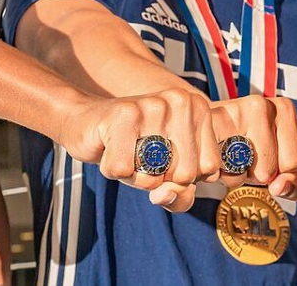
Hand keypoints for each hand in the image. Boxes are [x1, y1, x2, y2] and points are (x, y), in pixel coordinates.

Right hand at [56, 89, 218, 212]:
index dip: (184, 179)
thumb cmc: (132, 149)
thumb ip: (180, 195)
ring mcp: (153, 105)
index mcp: (200, 109)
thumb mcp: (166, 173)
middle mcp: (181, 101)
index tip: (167, 161)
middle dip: (159, 180)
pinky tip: (110, 149)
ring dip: (134, 176)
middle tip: (143, 158)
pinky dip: (112, 170)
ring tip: (127, 152)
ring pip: (154, 176)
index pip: (210, 169)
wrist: (86, 123)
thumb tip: (164, 195)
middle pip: (185, 175)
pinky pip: (124, 170)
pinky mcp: (123, 114)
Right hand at [208, 94, 296, 201]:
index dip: (279, 170)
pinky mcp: (207, 127)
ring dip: (234, 176)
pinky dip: (214, 174)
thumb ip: (296, 183)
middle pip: (268, 170)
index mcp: (285, 108)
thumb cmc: (248, 145)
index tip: (267, 155)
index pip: (294, 162)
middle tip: (245, 156)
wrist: (205, 125)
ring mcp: (233, 113)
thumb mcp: (280, 162)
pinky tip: (215, 156)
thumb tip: (280, 187)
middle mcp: (261, 105)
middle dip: (256, 174)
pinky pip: (215, 172)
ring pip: (241, 174)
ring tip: (230, 155)